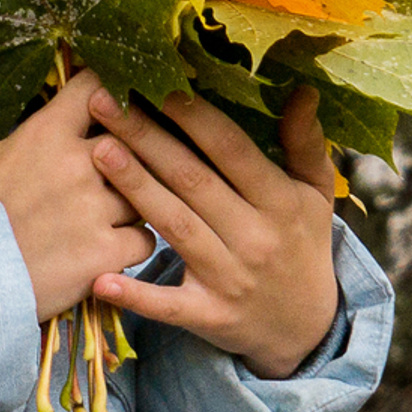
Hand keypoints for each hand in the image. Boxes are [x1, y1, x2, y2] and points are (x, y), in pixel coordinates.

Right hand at [0, 66, 158, 323]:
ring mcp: (95, 209)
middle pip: (133, 144)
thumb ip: (42, 140)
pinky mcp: (105, 253)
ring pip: (144, 196)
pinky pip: (144, 240)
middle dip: (131, 157)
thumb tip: (69, 125)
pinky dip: (131, 246)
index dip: (111, 93)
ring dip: (131, 206)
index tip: (116, 101)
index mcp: (47, 134)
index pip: (97, 88)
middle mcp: (78, 164)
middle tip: (120, 171)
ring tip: (106, 219)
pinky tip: (110, 249)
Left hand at [83, 84, 341, 378]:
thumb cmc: (301, 244)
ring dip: (135, 189)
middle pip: (192, 180)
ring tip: (96, 151)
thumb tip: (303, 88)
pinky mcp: (209, 316)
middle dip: (146, 139)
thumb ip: (305, 142)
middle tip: (103, 103)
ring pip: (175, 226)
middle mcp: (256, 237)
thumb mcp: (315, 194)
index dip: (194, 116)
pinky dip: (135, 294)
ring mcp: (231, 278)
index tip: (157, 83)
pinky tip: (100, 278)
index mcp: (281, 201)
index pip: (232, 150)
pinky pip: (168, 304)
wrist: (306, 329)